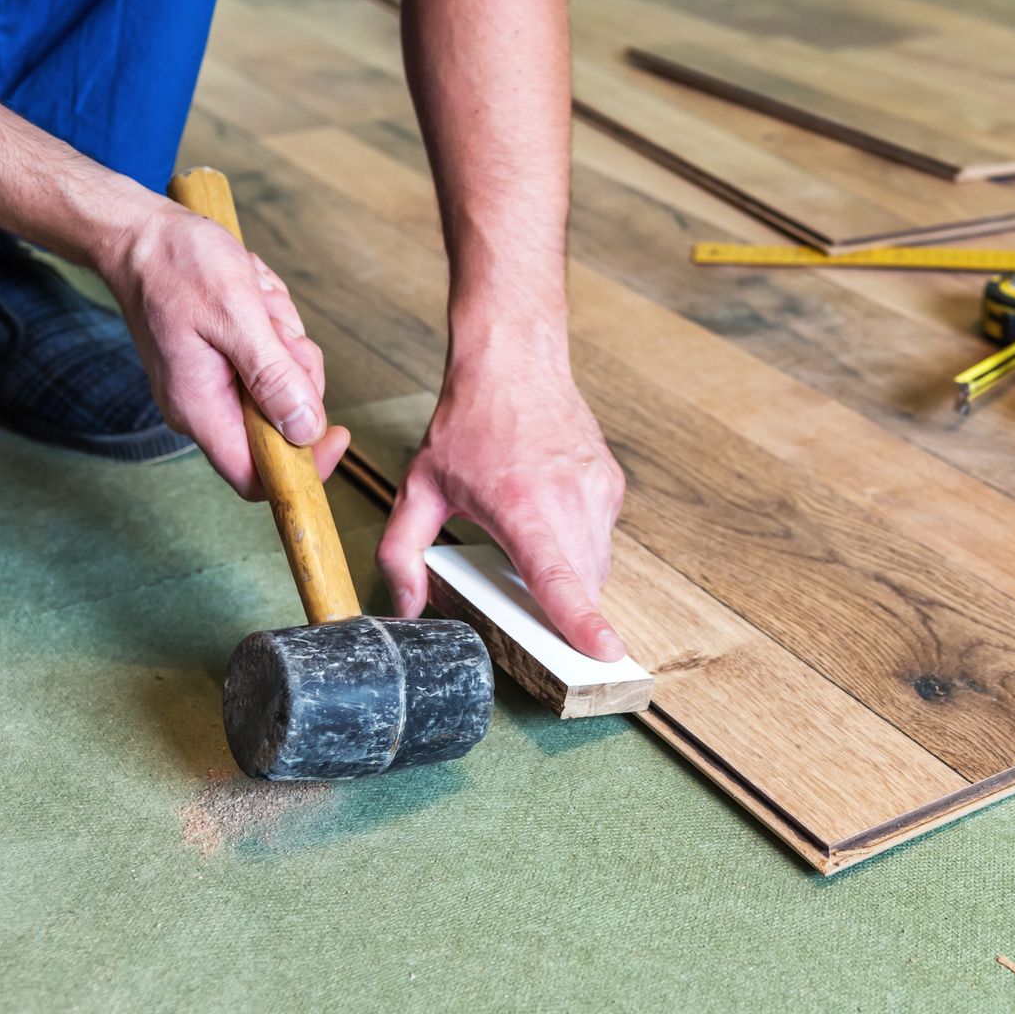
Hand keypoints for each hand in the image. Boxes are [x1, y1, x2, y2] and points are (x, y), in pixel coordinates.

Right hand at [97, 204, 349, 497]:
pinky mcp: (221, 364)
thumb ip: (272, 376)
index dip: (304, 466)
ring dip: (283, 339)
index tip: (337, 430)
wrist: (141, 236)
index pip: (256, 478)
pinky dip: (272, 327)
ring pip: (282, 384)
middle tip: (274, 325)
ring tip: (255, 302)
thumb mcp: (235, 314)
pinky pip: (270, 358)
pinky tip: (252, 299)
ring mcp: (212, 386)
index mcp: (200, 408)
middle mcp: (204, 407)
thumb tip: (305, 429)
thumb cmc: (177, 266)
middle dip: (295, 371)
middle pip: (281, 423)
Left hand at [378, 351, 627, 659]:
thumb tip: (405, 605)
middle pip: (581, 584)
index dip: (581, 621)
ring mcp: (598, 490)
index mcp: (522, 504)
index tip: (605, 653)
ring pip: (597, 565)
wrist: (515, 360)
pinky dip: (578, 544)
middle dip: (560, 607)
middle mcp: (570, 498)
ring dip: (569, 575)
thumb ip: (402, 552)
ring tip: (529, 538)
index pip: (557, 577)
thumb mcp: (419, 486)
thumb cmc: (469, 421)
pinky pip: (602, 537)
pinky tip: (547, 516)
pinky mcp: (612, 484)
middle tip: (523, 597)